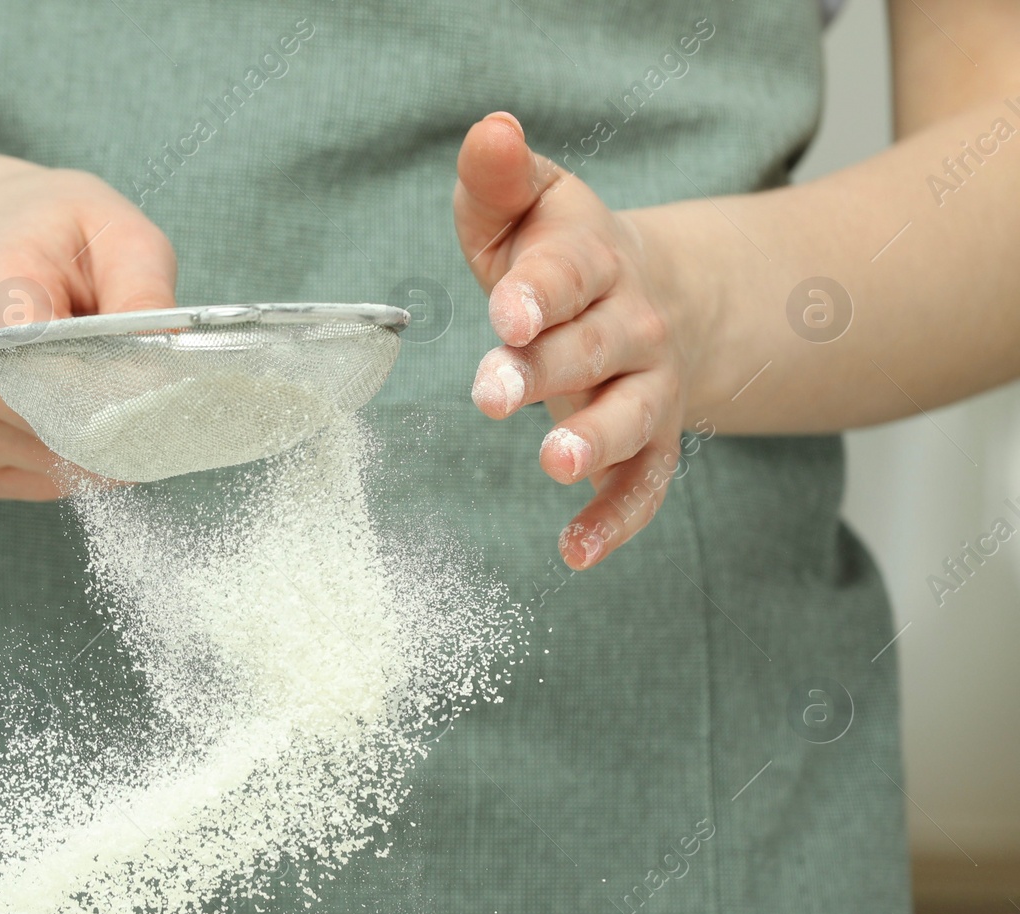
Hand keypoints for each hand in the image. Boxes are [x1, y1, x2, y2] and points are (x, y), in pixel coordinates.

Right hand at [0, 167, 176, 499]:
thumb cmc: (55, 242)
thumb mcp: (118, 236)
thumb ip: (145, 298)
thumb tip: (165, 376)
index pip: (59, 375)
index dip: (123, 391)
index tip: (164, 385)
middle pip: (67, 428)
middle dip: (122, 416)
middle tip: (138, 375)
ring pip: (61, 463)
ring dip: (97, 436)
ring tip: (83, 377)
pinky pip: (39, 483)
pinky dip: (68, 458)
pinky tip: (57, 407)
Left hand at [454, 112, 694, 570]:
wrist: (656, 297)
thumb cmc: (563, 255)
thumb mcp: (529, 207)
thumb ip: (498, 178)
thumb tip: (489, 130)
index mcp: (595, 261)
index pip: (572, 272)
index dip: (541, 292)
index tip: (508, 312)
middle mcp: (633, 325)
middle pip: (595, 348)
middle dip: (547, 371)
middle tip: (495, 394)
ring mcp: (648, 389)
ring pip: (632, 417)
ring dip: (595, 440)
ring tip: (552, 461)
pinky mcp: (650, 446)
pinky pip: (645, 487)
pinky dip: (614, 522)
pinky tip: (573, 552)